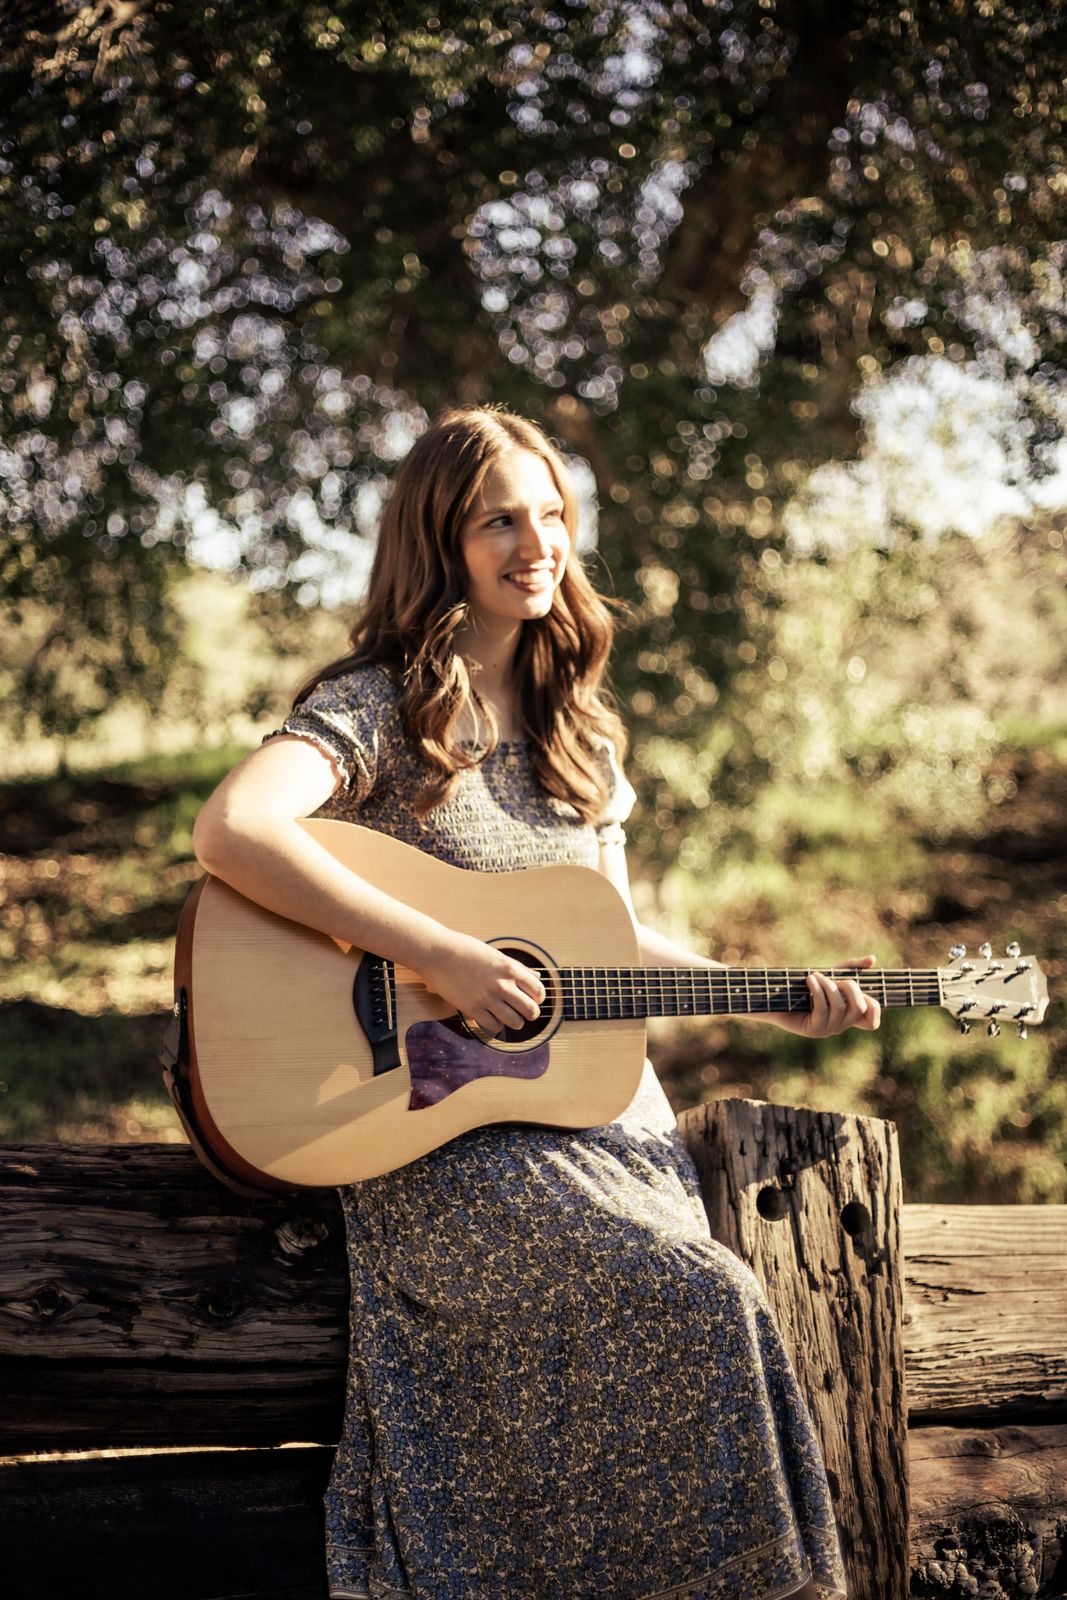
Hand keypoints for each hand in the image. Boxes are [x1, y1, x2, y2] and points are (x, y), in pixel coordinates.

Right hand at [420, 932, 545, 1035]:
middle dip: (531, 1014)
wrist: (437, 953)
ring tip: (511, 1018)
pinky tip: (493, 1018)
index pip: (538, 991)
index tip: (534, 999)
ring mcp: (487, 998)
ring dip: (516, 1022)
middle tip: (525, 1013)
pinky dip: (497, 1025)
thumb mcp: (496, 955)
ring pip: (515, 1022)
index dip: (539, 998)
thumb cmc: (466, 950)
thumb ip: (518, 968)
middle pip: (530, 1010)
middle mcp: (502, 984)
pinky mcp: (472, 1009)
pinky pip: (494, 1026)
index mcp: (510, 968)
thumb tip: (537, 977)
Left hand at [772, 954, 881, 1038]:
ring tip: (815, 975)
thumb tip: (873, 959)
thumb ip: (851, 967)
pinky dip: (817, 990)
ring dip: (828, 985)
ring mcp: (828, 1030)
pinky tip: (809, 980)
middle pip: (860, 1008)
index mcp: (848, 1015)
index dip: (873, 1006)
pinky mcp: (813, 1030)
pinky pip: (822, 1009)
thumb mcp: (831, 973)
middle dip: (850, 987)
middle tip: (835, 978)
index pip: (873, 1022)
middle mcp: (841, 1025)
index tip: (858, 988)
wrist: (776, 996)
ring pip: (840, 1007)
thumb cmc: (805, 985)